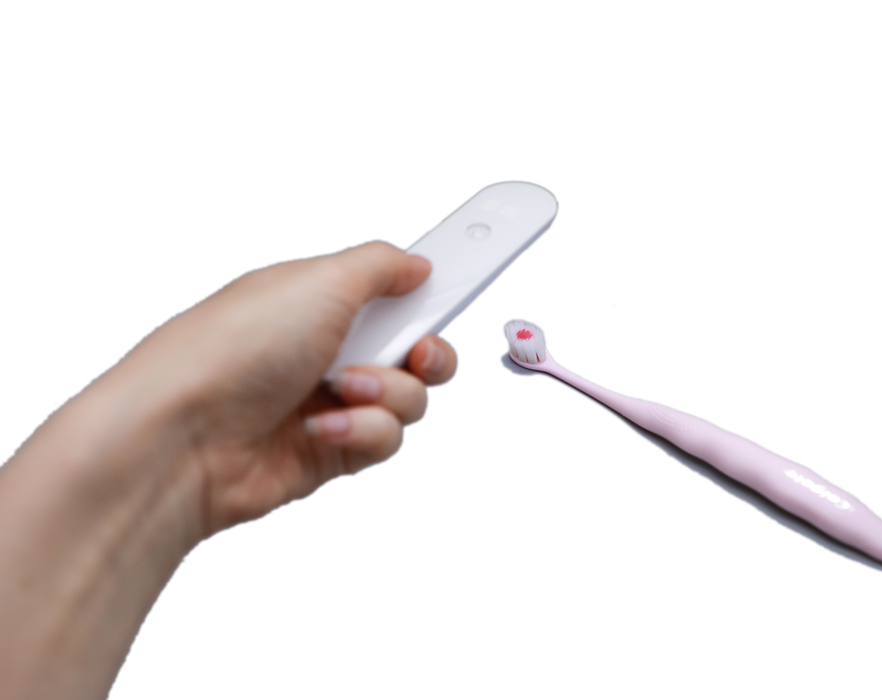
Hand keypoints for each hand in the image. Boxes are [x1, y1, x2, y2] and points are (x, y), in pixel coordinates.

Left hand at [129, 240, 458, 539]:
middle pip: (421, 346)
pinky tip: (321, 427)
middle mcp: (332, 347)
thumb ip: (382, 266)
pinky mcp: (334, 451)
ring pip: (411, 398)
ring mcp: (333, 401)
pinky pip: (387, 439)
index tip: (490, 256)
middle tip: (419, 349)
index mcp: (324, 297)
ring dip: (386, 393)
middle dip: (431, 350)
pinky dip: (363, 432)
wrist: (182, 438)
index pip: (398, 283)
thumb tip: (418, 262)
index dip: (441, 276)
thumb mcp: (319, 280)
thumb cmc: (233, 347)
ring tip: (341, 389)